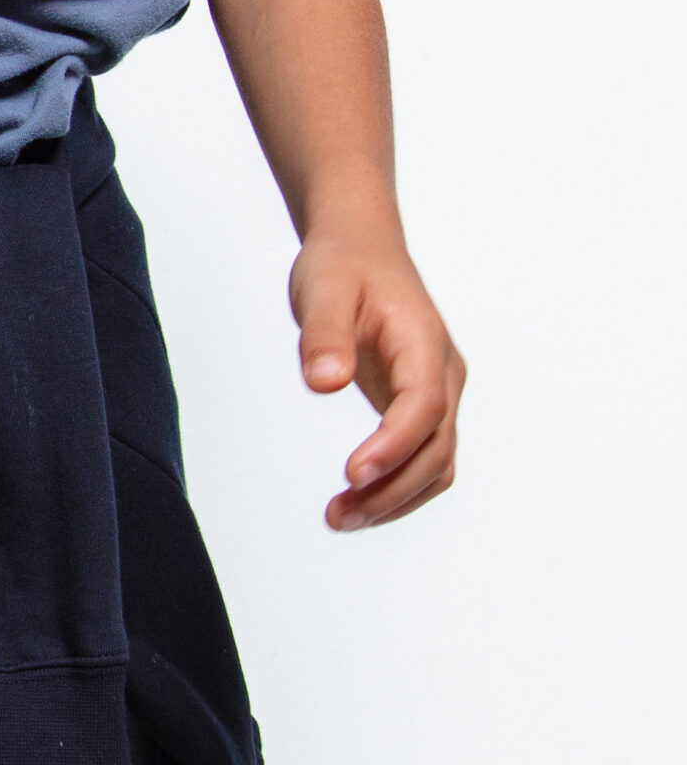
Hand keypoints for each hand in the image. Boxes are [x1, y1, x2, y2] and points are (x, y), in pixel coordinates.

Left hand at [290, 225, 465, 530]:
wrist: (362, 247)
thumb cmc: (343, 264)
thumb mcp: (322, 287)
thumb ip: (324, 334)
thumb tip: (324, 384)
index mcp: (423, 341)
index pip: (425, 405)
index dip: (394, 446)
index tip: (353, 474)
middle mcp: (442, 372)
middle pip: (436, 447)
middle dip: (392, 489)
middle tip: (338, 514)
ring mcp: (437, 391)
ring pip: (436, 463)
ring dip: (395, 498)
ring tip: (340, 517)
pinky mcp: (420, 406)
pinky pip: (422, 458)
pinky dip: (397, 487)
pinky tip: (357, 501)